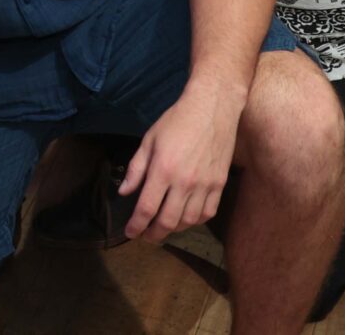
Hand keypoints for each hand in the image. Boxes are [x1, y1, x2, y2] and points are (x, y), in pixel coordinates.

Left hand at [120, 83, 245, 240]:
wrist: (212, 108)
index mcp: (163, 170)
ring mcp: (205, 185)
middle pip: (167, 221)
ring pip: (188, 221)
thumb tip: (124, 192)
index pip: (147, 208)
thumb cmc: (176, 121)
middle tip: (145, 236)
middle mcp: (184, 182)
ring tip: (164, 227)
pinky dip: (195, 221)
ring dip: (174, 229)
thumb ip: (136, 168)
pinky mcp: (220, 184)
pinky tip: (186, 218)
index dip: (136, 225)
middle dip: (153, 233)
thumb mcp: (149, 140)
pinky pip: (207, 212)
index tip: (130, 233)